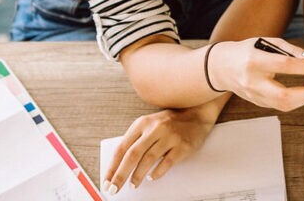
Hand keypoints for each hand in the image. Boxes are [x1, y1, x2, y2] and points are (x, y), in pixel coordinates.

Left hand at [101, 106, 215, 194]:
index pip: (122, 147)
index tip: (107, 181)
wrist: (197, 114)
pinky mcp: (182, 145)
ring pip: (148, 159)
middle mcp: (154, 128)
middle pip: (132, 155)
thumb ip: (137, 140)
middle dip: (120, 175)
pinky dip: (157, 172)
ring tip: (133, 185)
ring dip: (137, 175)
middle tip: (114, 189)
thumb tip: (119, 165)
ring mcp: (169, 136)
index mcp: (142, 123)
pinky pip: (167, 162)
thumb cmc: (170, 122)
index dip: (112, 166)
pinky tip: (151, 178)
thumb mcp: (150, 125)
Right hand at [208, 37, 303, 110]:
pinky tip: (301, 90)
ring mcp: (253, 96)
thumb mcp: (267, 43)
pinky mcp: (257, 103)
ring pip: (285, 106)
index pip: (286, 66)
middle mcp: (253, 82)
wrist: (221, 67)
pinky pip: (281, 105)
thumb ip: (291, 50)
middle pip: (285, 96)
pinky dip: (295, 99)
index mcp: (254, 61)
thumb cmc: (248, 51)